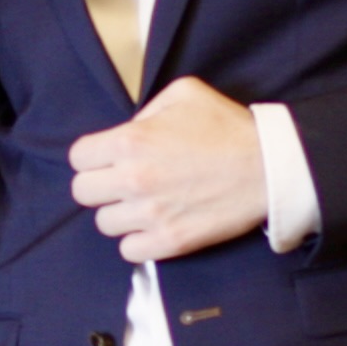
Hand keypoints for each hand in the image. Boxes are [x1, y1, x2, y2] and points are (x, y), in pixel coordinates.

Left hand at [69, 76, 269, 261]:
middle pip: (83, 192)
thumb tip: (131, 129)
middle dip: (100, 185)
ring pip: (104, 224)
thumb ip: (147, 108)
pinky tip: (154, 226)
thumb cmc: (228, 128)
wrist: (268, 168)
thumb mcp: (184, 93)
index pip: (78, 158)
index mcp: (130, 141)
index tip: (108, 159)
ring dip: (120, 215)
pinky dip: (138, 242)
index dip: (92, 157)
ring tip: (144, 205)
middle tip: (123, 183)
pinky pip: (128, 251)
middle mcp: (133, 179)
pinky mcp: (170, 242)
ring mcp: (150, 214)